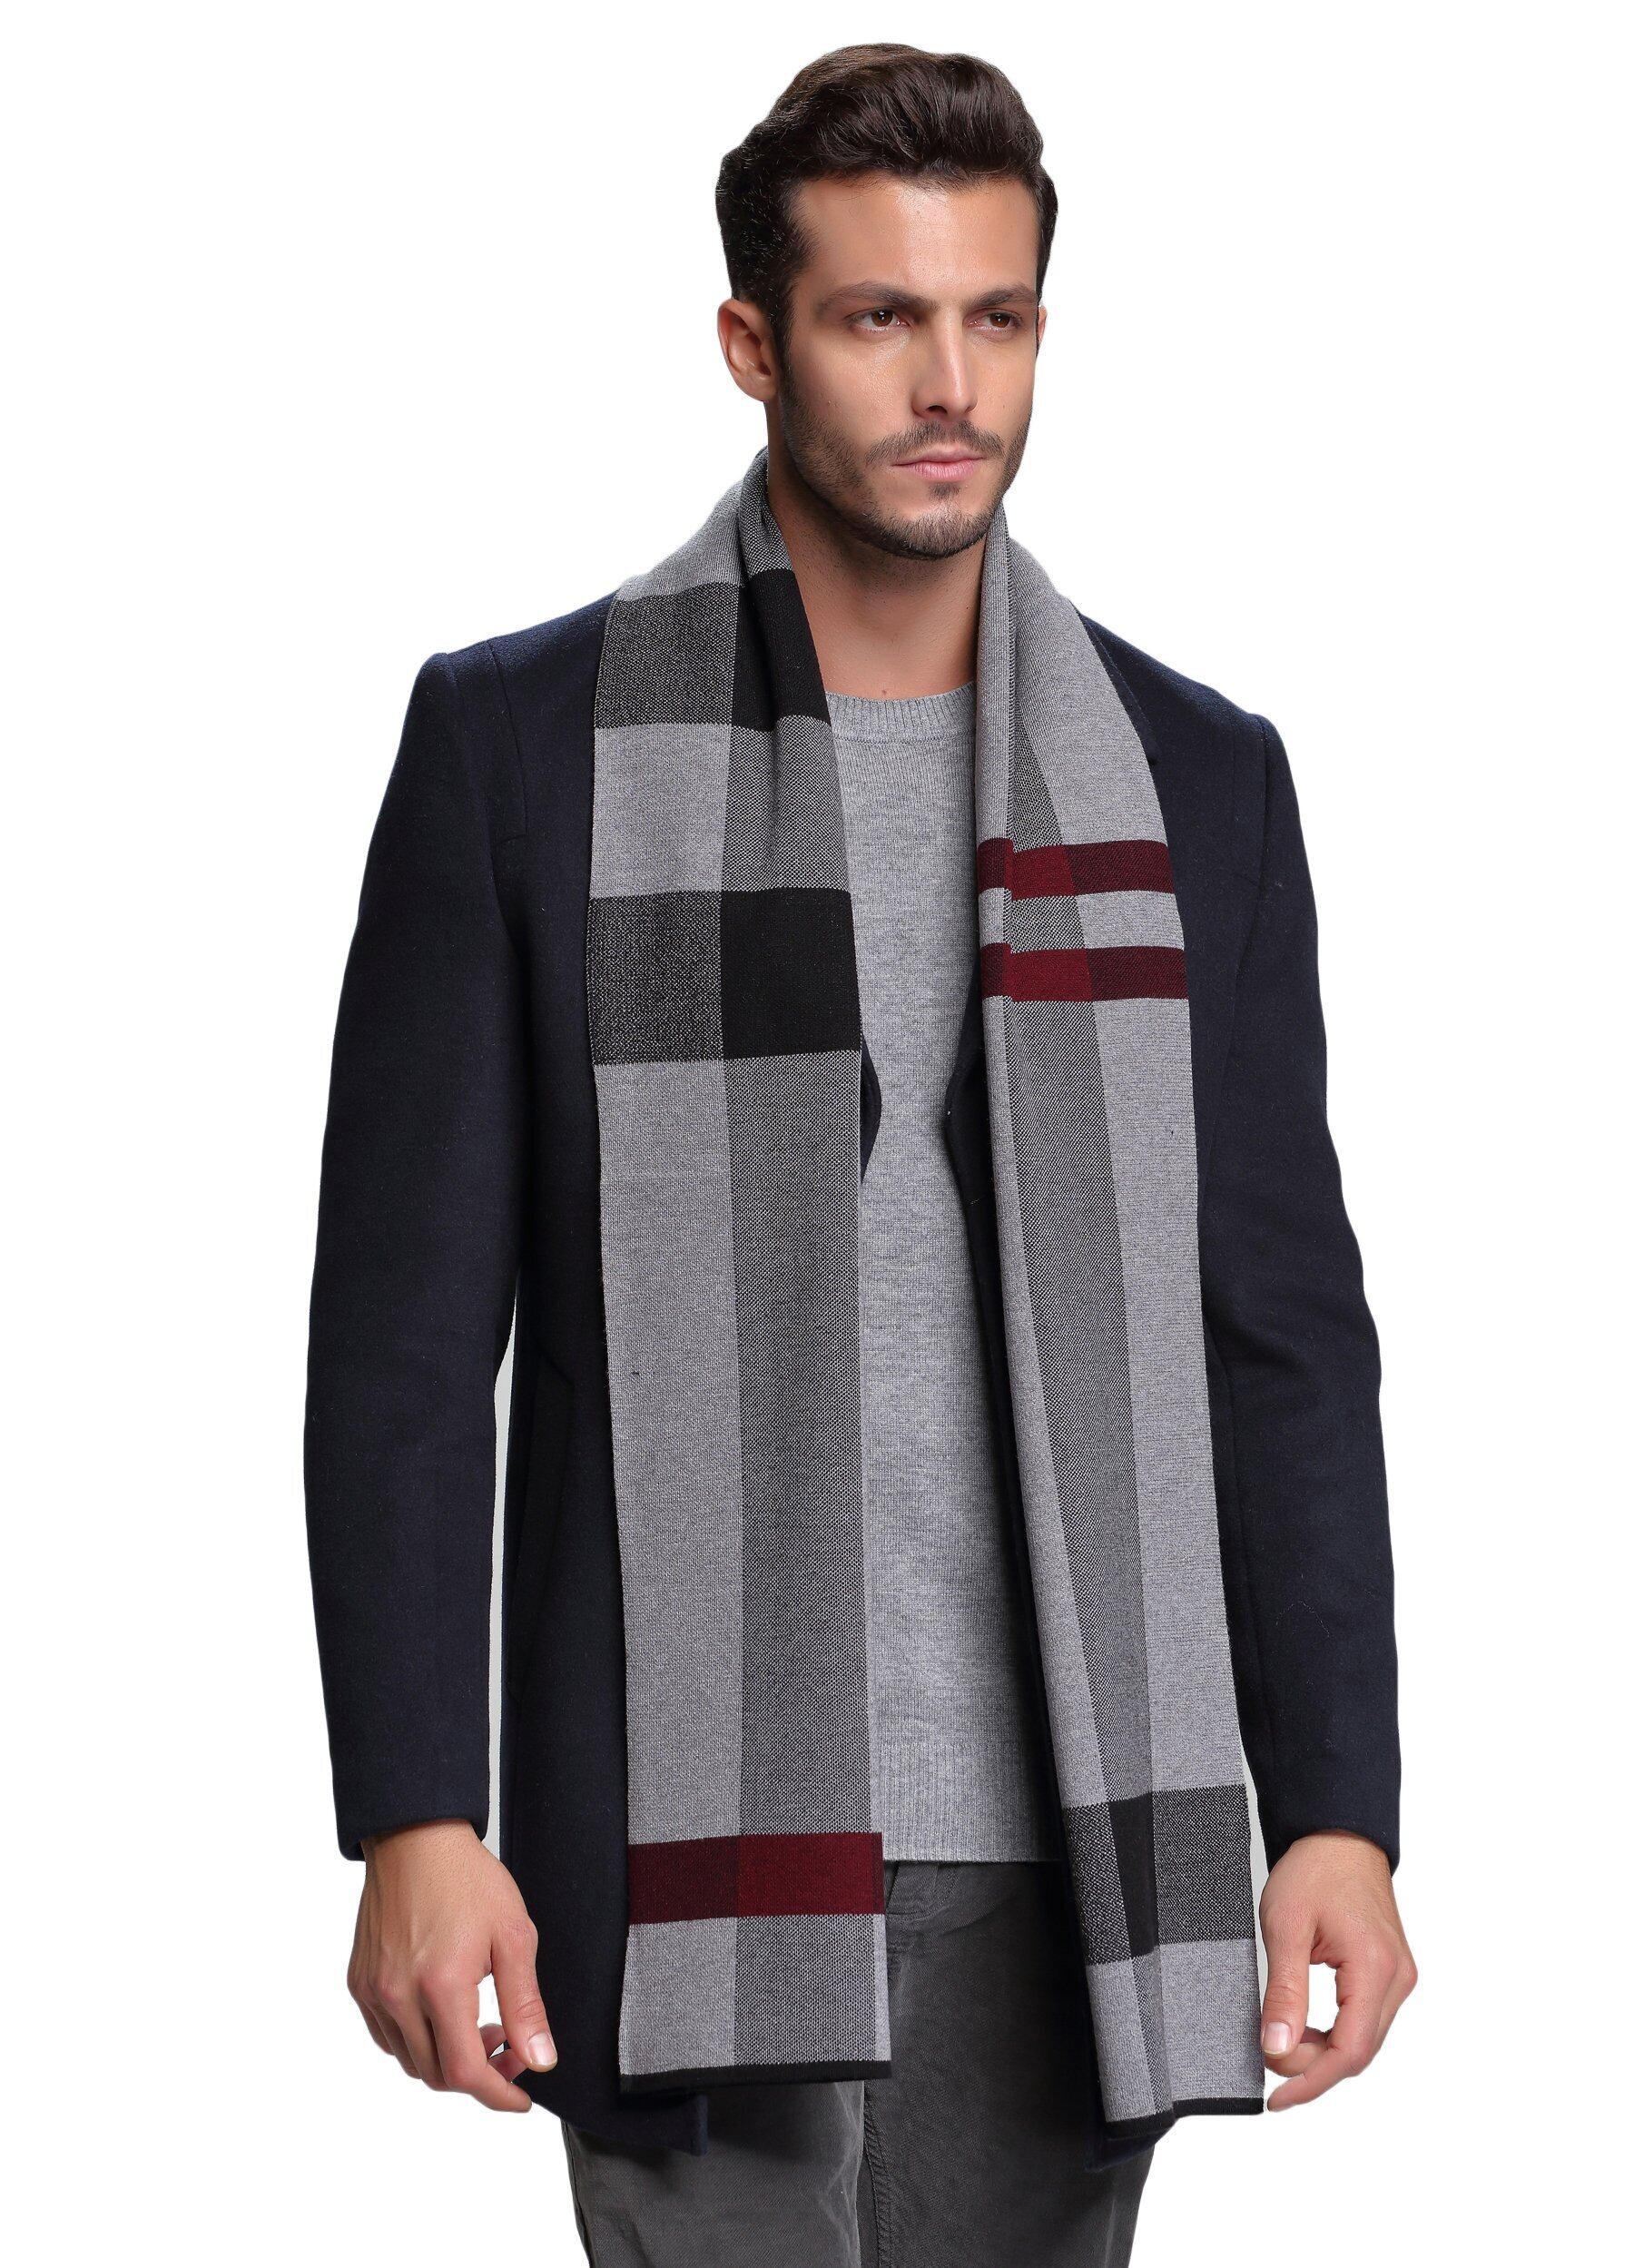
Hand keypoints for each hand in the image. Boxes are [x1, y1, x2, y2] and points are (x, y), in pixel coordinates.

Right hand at [349, 1818, 554, 2111]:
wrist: (415, 1838)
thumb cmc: (468, 1879)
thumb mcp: (514, 1936)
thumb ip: (525, 2005)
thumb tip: (541, 2061)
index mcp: (441, 1986)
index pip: (466, 2072)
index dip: (498, 2095)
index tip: (522, 2098)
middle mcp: (399, 1996)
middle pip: (438, 2075)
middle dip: (480, 2075)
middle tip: (510, 2047)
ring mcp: (374, 1991)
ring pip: (411, 2061)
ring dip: (448, 2060)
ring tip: (482, 2026)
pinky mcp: (360, 1983)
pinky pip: (387, 2037)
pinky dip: (418, 2042)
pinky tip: (444, 2015)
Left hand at [1258, 1830, 1415, 2110]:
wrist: (1339, 1835)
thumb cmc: (1315, 1870)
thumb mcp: (1285, 1927)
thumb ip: (1283, 1993)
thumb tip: (1277, 2049)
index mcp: (1375, 1967)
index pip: (1350, 2051)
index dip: (1311, 2081)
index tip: (1277, 2096)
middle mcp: (1397, 1978)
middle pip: (1360, 2053)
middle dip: (1314, 2070)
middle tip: (1270, 2068)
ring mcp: (1399, 1976)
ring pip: (1364, 2041)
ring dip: (1325, 2054)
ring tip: (1283, 2049)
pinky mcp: (1391, 1973)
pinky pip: (1367, 2021)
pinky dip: (1337, 2035)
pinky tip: (1307, 2033)